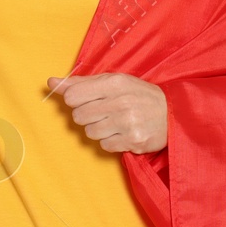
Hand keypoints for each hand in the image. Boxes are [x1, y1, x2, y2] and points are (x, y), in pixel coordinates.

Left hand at [47, 73, 167, 154]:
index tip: (85, 100)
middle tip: (103, 112)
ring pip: (90, 132)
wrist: (173, 113)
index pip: (73, 95)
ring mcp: (127, 123)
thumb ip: (82, 82)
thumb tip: (52, 82)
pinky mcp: (133, 141)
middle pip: (78, 116)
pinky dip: (111, 141)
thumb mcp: (115, 81)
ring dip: (99, 129)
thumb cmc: (139, 95)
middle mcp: (120, 102)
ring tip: (115, 122)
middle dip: (87, 116)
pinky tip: (122, 132)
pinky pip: (104, 145)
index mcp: (114, 83)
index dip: (74, 100)